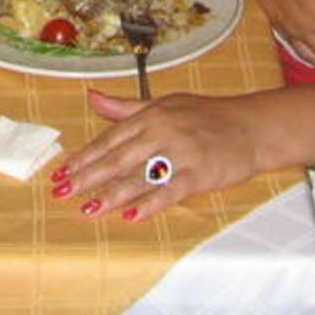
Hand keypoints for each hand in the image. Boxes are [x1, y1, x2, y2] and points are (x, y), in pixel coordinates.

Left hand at [52, 89, 273, 222]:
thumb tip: (92, 98)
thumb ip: (126, 108)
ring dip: (112, 195)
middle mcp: (162, 131)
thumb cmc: (208, 116)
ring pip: (140, 177)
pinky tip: (131, 216)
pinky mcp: (200, 173)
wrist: (253, 126)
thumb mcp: (165, 103)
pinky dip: (150, 204)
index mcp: (151, 115)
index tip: (62, 173)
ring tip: (88, 209)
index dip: (84, 157)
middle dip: (88, 177)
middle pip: (118, 159)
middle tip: (63, 193)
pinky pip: (170, 191)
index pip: (110, 139)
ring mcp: (181, 153)